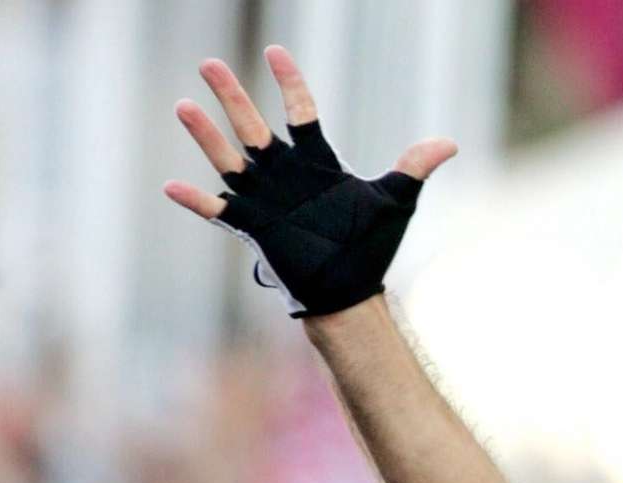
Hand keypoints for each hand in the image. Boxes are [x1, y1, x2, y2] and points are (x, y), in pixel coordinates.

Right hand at [164, 46, 457, 316]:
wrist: (352, 290)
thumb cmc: (371, 246)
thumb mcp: (395, 202)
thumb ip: (414, 168)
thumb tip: (450, 144)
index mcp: (317, 163)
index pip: (301, 113)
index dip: (290, 84)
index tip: (276, 53)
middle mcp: (285, 175)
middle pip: (253, 127)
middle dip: (233, 96)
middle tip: (210, 63)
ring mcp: (266, 199)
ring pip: (230, 160)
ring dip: (208, 136)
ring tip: (185, 105)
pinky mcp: (255, 227)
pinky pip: (220, 211)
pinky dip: (198, 201)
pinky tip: (172, 186)